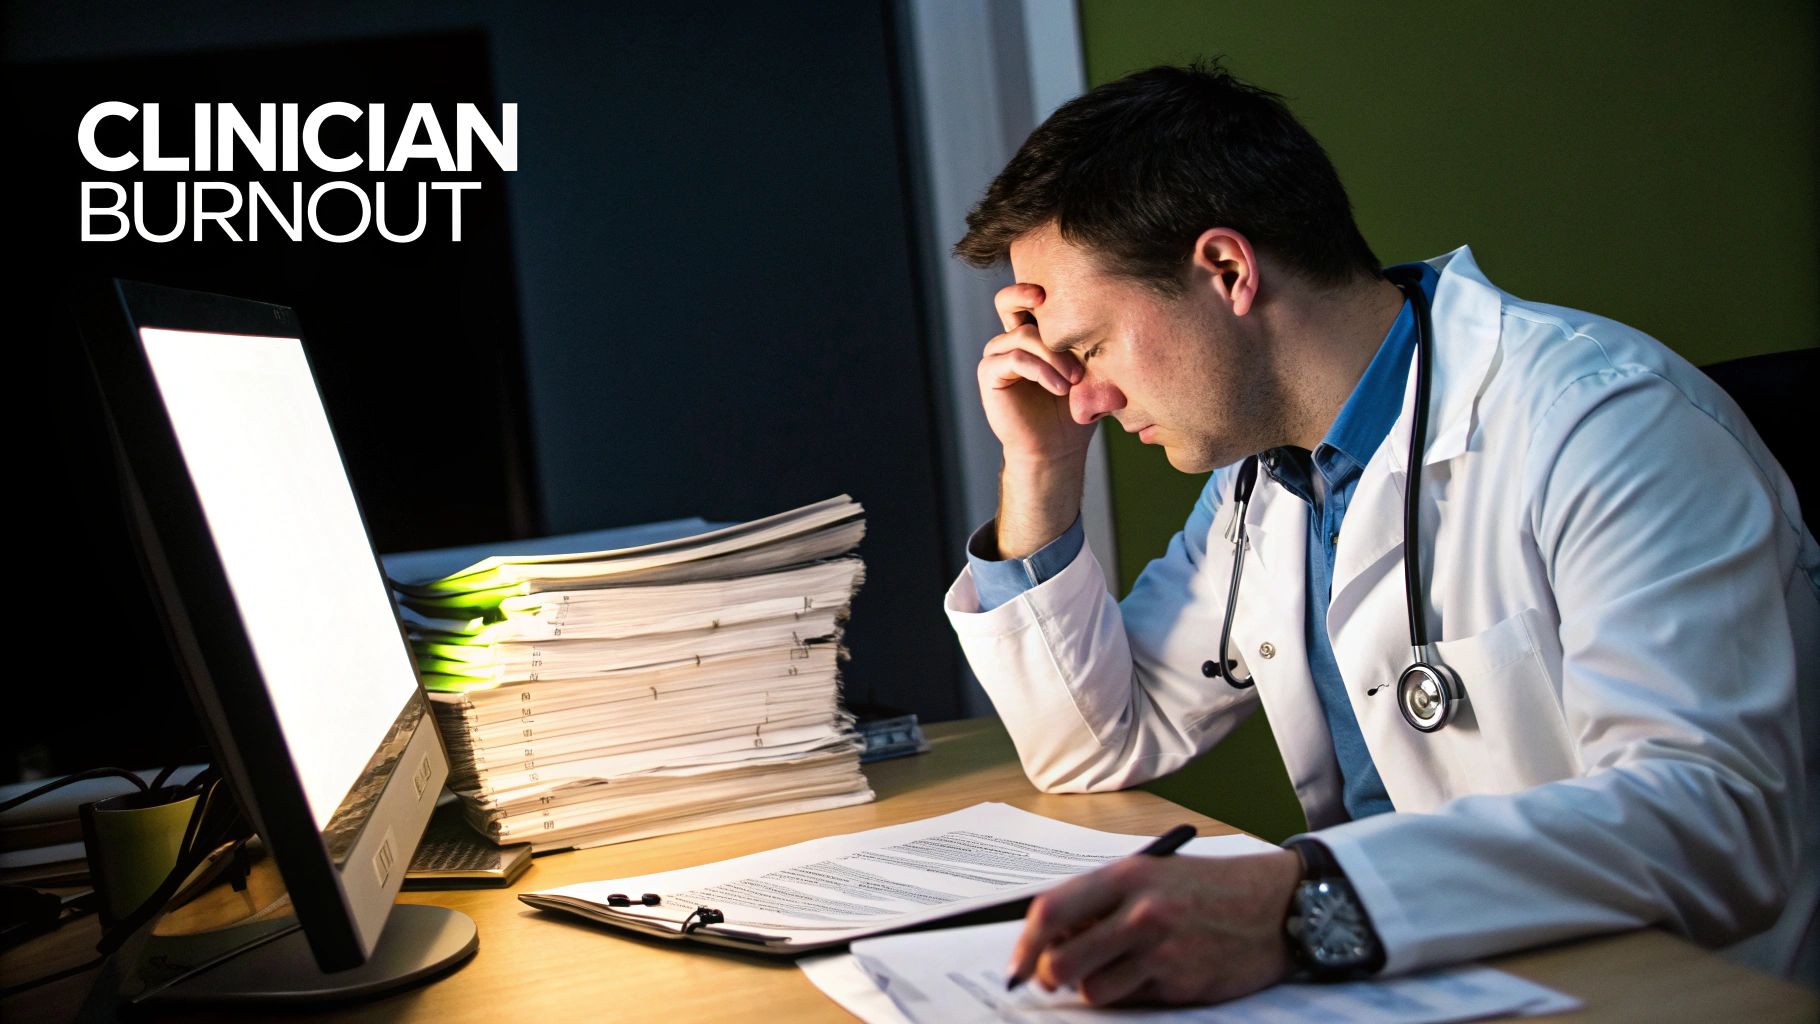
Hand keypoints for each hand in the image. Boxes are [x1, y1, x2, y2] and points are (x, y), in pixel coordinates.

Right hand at [977, 282, 1094, 466]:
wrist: (1056, 449)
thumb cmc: (1074, 411)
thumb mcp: (1086, 371)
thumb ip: (1086, 344)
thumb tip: (1112, 312)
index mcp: (1031, 335)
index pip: (1026, 299)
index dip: (1034, 286)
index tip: (1057, 288)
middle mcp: (1010, 341)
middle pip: (1009, 304)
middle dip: (1025, 296)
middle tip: (1045, 300)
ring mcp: (997, 357)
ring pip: (1023, 336)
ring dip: (1053, 355)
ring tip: (1073, 380)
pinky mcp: (990, 375)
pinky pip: (1014, 359)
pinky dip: (1041, 371)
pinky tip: (1059, 388)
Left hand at [1007, 848, 1302, 1005]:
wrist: (1275, 906)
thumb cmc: (1207, 888)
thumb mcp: (1152, 875)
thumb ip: (1103, 900)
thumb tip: (1051, 938)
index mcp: (1127, 876)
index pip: (1051, 911)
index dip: (1024, 944)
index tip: (1016, 965)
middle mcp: (1141, 913)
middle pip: (1062, 961)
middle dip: (1051, 975)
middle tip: (1055, 975)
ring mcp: (1162, 952)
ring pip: (1093, 989)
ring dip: (1095, 986)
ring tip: (1120, 965)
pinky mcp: (1182, 984)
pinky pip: (1132, 1001)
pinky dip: (1131, 994)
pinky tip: (1153, 972)